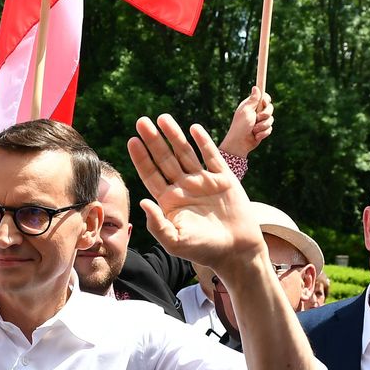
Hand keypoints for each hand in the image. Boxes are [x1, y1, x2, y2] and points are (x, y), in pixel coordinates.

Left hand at [127, 114, 265, 272]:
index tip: (132, 141)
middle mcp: (184, 187)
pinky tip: (194, 129)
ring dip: (174, 136)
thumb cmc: (204, 250)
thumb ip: (157, 225)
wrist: (237, 251)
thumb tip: (142, 202)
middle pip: (165, 159)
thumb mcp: (175, 242)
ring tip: (163, 118)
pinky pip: (211, 156)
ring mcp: (203, 181)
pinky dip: (203, 142)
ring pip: (185, 153)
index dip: (141, 158)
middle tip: (141, 122)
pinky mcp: (223, 179)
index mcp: (169, 201)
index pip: (151, 174)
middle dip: (153, 141)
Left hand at [218, 86, 273, 156]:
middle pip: (270, 108)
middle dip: (266, 114)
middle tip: (258, 118)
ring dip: (263, 126)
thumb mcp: (246, 111)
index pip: (264, 97)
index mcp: (251, 105)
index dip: (266, 99)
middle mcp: (256, 112)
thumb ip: (253, 100)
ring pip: (271, 120)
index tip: (264, 102)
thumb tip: (255, 87)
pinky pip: (270, 129)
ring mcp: (260, 121)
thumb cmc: (240, 126)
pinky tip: (256, 136)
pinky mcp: (263, 130)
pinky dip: (263, 133)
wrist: (240, 143)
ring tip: (254, 130)